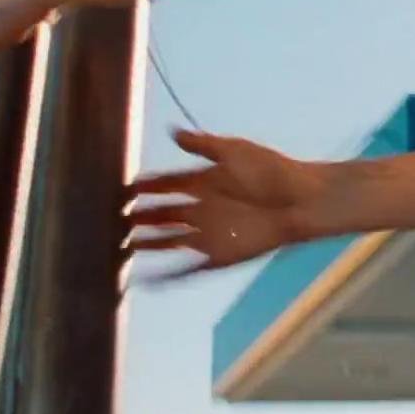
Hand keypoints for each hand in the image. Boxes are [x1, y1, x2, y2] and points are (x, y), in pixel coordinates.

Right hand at [125, 130, 334, 279]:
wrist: (301, 201)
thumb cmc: (272, 171)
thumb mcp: (235, 151)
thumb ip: (203, 145)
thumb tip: (173, 133)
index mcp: (204, 181)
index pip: (166, 184)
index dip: (146, 187)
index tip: (123, 189)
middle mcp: (202, 208)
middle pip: (162, 214)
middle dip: (139, 216)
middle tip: (113, 219)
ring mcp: (208, 233)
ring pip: (167, 241)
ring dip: (147, 244)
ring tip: (122, 245)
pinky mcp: (217, 256)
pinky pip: (186, 268)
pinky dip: (167, 276)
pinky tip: (146, 280)